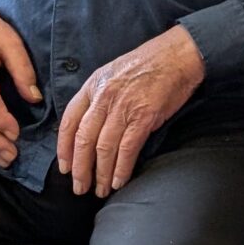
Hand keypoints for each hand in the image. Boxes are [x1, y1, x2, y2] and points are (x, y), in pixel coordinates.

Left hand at [56, 26, 206, 197]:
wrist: (179, 54)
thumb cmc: (150, 63)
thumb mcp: (114, 72)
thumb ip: (100, 97)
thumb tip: (94, 127)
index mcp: (93, 85)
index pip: (69, 122)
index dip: (64, 149)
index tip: (65, 167)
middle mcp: (104, 97)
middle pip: (83, 140)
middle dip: (80, 169)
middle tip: (79, 188)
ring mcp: (123, 107)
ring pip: (103, 148)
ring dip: (100, 174)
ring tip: (100, 190)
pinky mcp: (144, 117)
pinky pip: (127, 149)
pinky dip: (121, 168)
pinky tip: (118, 181)